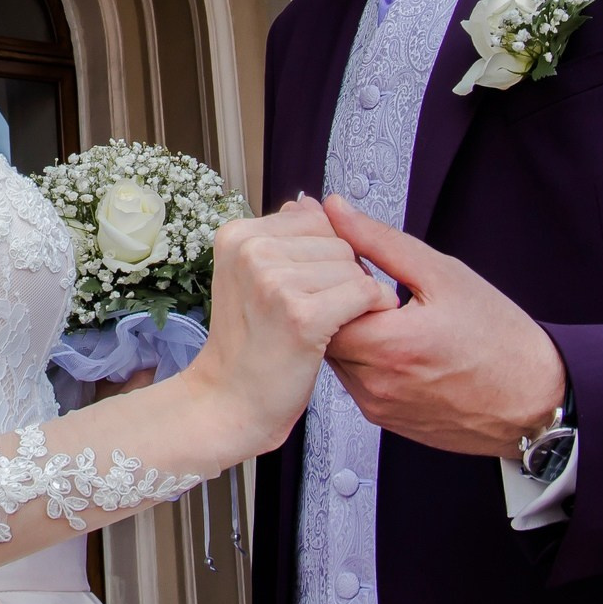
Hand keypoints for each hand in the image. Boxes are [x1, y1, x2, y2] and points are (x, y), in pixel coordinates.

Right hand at [178, 197, 395, 457]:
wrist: (230, 400)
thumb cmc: (249, 343)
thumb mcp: (250, 276)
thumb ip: (281, 237)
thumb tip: (310, 203)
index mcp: (237, 234)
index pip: (314, 218)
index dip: (325, 253)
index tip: (307, 287)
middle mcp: (251, 250)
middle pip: (336, 241)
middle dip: (342, 274)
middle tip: (317, 310)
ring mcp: (274, 281)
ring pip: (353, 267)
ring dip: (356, 296)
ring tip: (326, 324)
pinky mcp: (301, 315)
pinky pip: (364, 293)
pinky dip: (372, 310)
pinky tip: (354, 328)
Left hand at [319, 196, 566, 456]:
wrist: (536, 399)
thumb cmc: (501, 340)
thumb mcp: (442, 274)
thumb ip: (378, 241)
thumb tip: (336, 211)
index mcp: (390, 345)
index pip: (318, 304)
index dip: (323, 275)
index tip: (338, 256)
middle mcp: (377, 383)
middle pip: (320, 333)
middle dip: (332, 302)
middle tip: (358, 279)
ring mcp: (378, 406)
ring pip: (335, 358)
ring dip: (346, 330)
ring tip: (381, 310)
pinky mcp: (384, 419)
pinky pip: (354, 380)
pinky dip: (362, 356)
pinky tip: (391, 339)